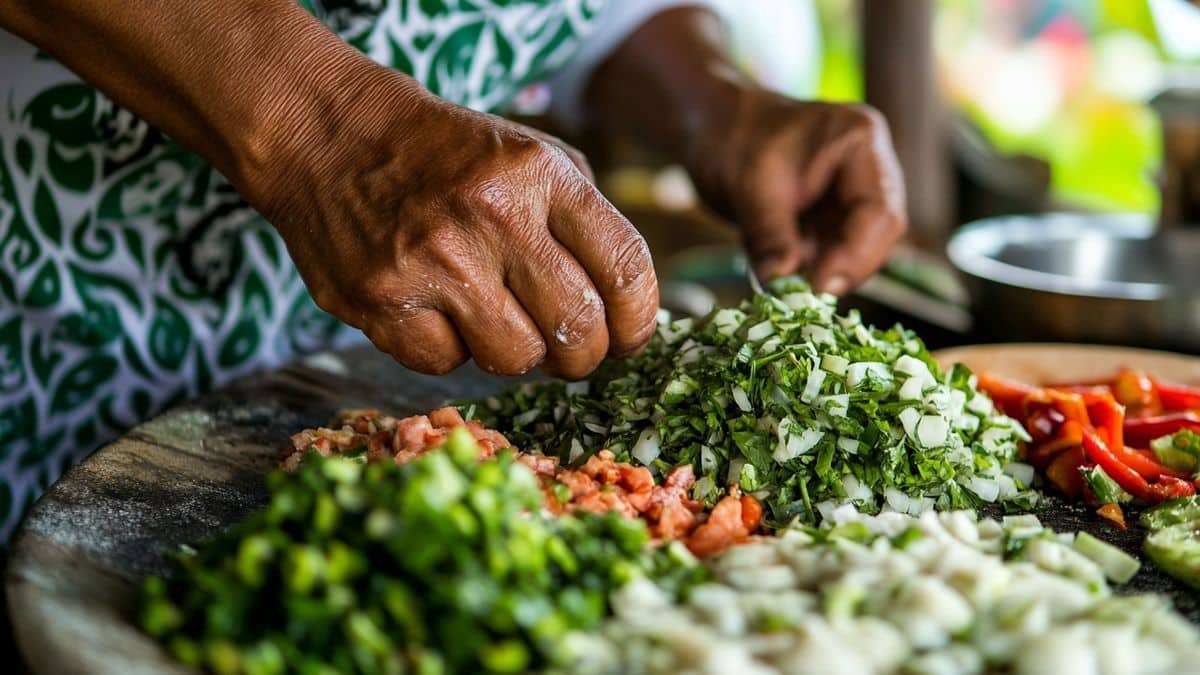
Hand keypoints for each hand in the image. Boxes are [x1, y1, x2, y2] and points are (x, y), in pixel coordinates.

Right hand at [247, 66, 656, 378]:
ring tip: (500, 321)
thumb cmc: (446, 154)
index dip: (640, 320)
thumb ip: (587, 217)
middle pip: (578, 330)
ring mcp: (432, 262)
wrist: (328, 133)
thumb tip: (630, 306)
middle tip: (573, 350)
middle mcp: (491, 215)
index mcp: (538, 173)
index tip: (630, 336)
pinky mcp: (381, 301)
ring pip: (516, 359)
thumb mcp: (530, 152)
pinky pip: (446, 365)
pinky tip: (439, 313)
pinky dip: (450, 350)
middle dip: (586, 354)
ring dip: (518, 352)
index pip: (625, 267)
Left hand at [688, 90, 905, 294]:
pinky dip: (810, 272)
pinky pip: (831, 254)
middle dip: (844, 268)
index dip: (857, 255)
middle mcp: (867, 168)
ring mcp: (850, 195)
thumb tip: (782, 284)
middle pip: (878, 234)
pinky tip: (783, 276)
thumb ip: (770, 236)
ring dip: (825, 274)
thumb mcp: (747, 186)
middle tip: (804, 295)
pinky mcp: (829, 218)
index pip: (880, 211)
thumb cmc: (730, 138)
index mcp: (860, 141)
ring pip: (856, 250)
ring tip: (788, 286)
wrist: (710, 127)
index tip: (819, 286)